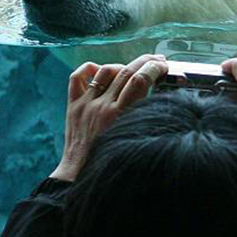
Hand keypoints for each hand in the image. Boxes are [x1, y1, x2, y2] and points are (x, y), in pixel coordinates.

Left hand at [50, 54, 167, 181]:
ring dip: (122, 66)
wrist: (79, 176)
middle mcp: (102, 106)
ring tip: (133, 69)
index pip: (140, 80)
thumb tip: (160, 99)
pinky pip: (78, 77)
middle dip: (145, 61)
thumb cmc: (110, 163)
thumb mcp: (134, 142)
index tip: (164, 66)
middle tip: (157, 60)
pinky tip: (100, 71)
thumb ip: (145, 119)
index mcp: (119, 116)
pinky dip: (90, 68)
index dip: (154, 68)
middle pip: (127, 71)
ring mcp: (86, 104)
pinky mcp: (73, 105)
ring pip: (105, 70)